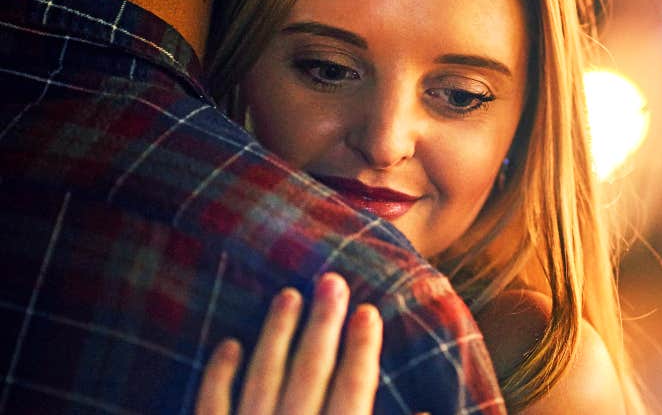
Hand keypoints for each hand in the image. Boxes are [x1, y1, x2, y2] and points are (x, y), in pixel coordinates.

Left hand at [196, 272, 382, 414]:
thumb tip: (429, 410)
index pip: (353, 387)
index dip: (363, 348)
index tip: (367, 311)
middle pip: (311, 371)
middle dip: (322, 323)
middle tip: (331, 281)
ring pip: (264, 378)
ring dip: (277, 333)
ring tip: (288, 295)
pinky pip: (212, 405)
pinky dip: (219, 376)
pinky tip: (229, 344)